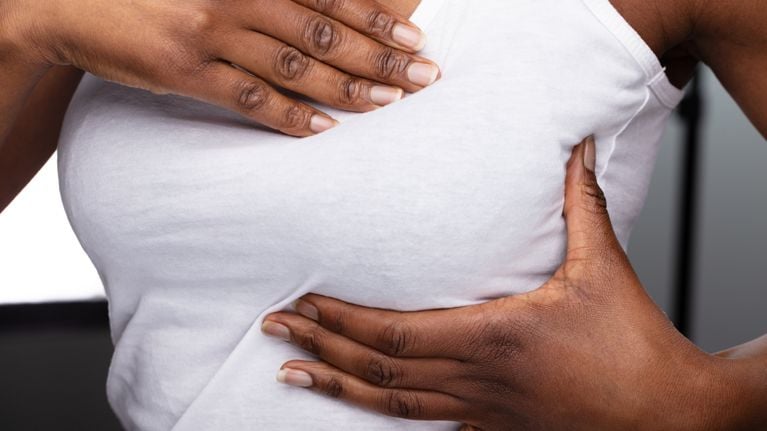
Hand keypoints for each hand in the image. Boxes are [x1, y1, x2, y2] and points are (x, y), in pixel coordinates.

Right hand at [6, 0, 437, 136]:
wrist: (77, 1)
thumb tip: (322, 6)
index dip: (378, 16)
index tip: (418, 37)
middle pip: (324, 30)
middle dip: (380, 55)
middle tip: (424, 76)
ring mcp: (211, 34)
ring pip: (295, 66)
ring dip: (348, 87)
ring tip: (390, 104)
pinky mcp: (185, 72)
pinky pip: (248, 98)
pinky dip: (289, 116)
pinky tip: (323, 130)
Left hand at [263, 137, 765, 429]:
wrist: (668, 412)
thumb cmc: (634, 344)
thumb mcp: (605, 267)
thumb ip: (581, 204)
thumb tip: (577, 149)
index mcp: (495, 337)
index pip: (395, 334)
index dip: (342, 320)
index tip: (303, 303)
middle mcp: (477, 380)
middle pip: (379, 368)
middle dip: (321, 347)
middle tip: (275, 328)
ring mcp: (482, 411)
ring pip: (392, 404)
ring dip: (338, 385)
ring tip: (293, 373)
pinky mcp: (493, 428)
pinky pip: (425, 422)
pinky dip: (382, 412)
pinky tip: (359, 404)